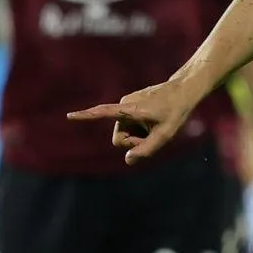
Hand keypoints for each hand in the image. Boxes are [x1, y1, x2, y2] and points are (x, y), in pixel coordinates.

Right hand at [68, 78, 200, 164]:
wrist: (183, 91)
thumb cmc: (175, 113)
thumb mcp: (165, 135)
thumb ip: (146, 150)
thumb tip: (128, 160)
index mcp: (129, 110)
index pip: (103, 113)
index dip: (86, 116)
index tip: (69, 116)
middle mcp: (123, 104)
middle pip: (118, 138)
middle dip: (132, 142)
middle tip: (153, 135)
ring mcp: (125, 104)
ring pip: (124, 133)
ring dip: (137, 135)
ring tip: (155, 125)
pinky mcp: (129, 106)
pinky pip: (129, 126)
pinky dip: (139, 128)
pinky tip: (153, 121)